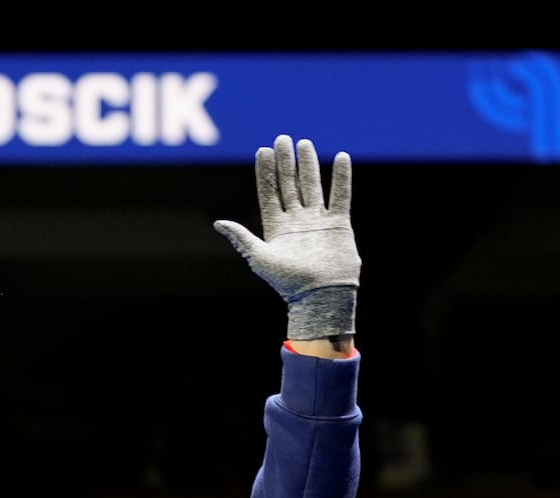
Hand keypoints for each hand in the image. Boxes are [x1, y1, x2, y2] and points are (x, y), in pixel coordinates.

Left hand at [214, 134, 358, 339]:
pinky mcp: (338, 224)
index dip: (266, 173)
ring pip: (312, 185)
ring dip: (308, 164)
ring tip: (304, 143)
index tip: (262, 151)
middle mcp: (296, 222)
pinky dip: (342, 177)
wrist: (320, 296)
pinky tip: (341, 158)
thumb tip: (218, 223)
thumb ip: (241, 238)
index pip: (269, 194)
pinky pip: (340, 195)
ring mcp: (317, 221)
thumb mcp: (259, 259)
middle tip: (282, 138)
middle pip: (289, 184)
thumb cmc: (288, 282)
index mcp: (276, 228)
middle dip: (285, 162)